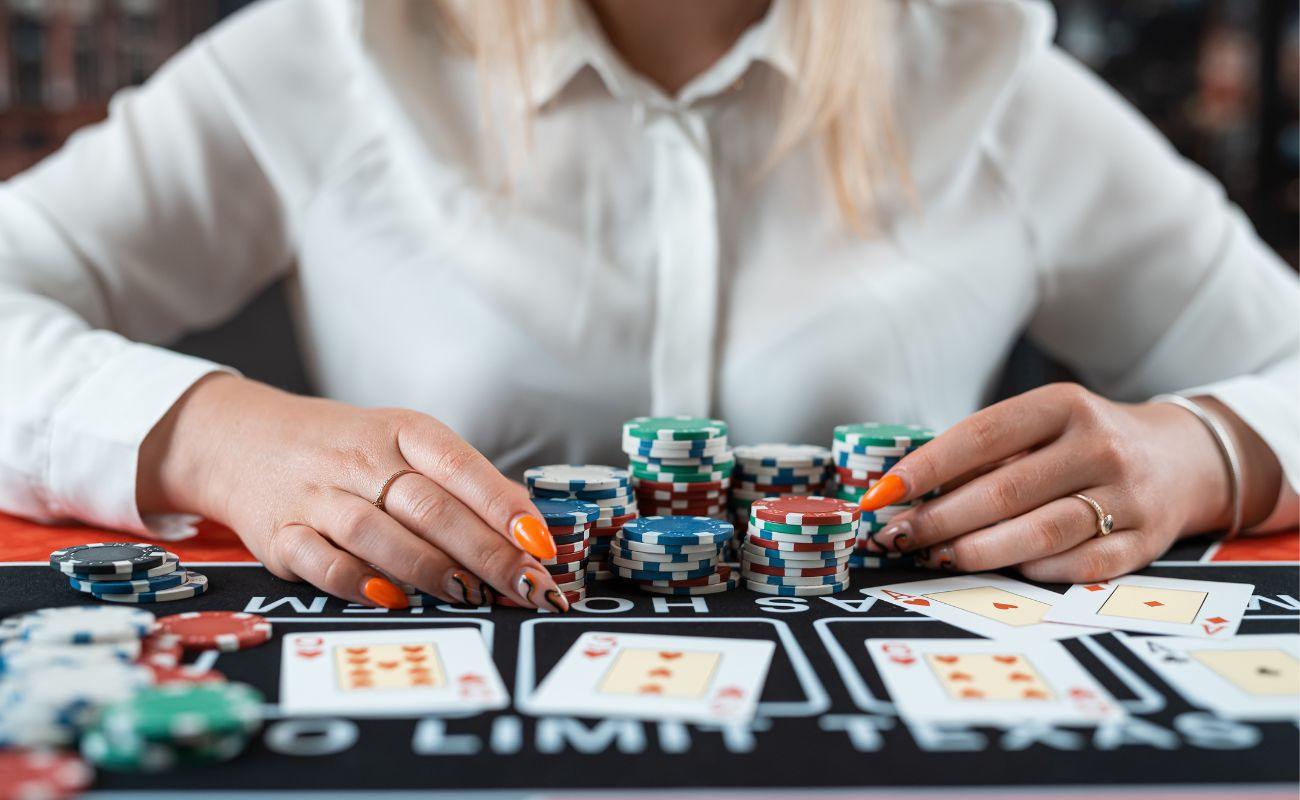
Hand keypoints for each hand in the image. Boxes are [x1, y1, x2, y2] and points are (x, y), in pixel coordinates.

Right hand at [137, 374, 567, 610]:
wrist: (243, 439)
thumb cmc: (347, 449)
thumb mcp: (405, 445)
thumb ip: (462, 483)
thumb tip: (529, 531)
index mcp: (402, 431)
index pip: (460, 466)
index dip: (504, 507)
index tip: (541, 545)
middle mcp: (361, 459)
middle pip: (430, 507)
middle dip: (485, 553)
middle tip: (526, 587)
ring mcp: (318, 497)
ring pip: (378, 533)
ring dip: (429, 568)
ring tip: (470, 595)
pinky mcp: (280, 535)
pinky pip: (321, 560)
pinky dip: (357, 581)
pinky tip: (392, 598)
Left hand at [858, 383, 1247, 581]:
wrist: (1182, 459)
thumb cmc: (1081, 443)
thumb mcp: (1040, 425)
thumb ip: (985, 453)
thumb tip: (905, 490)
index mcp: (1063, 405)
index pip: (980, 435)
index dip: (926, 467)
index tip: (883, 493)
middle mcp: (1098, 446)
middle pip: (1004, 491)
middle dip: (940, 519)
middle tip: (897, 537)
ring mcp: (1127, 496)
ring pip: (1039, 532)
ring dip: (977, 550)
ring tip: (934, 557)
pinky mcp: (1147, 542)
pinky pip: (1079, 565)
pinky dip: (1033, 570)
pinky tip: (1001, 571)